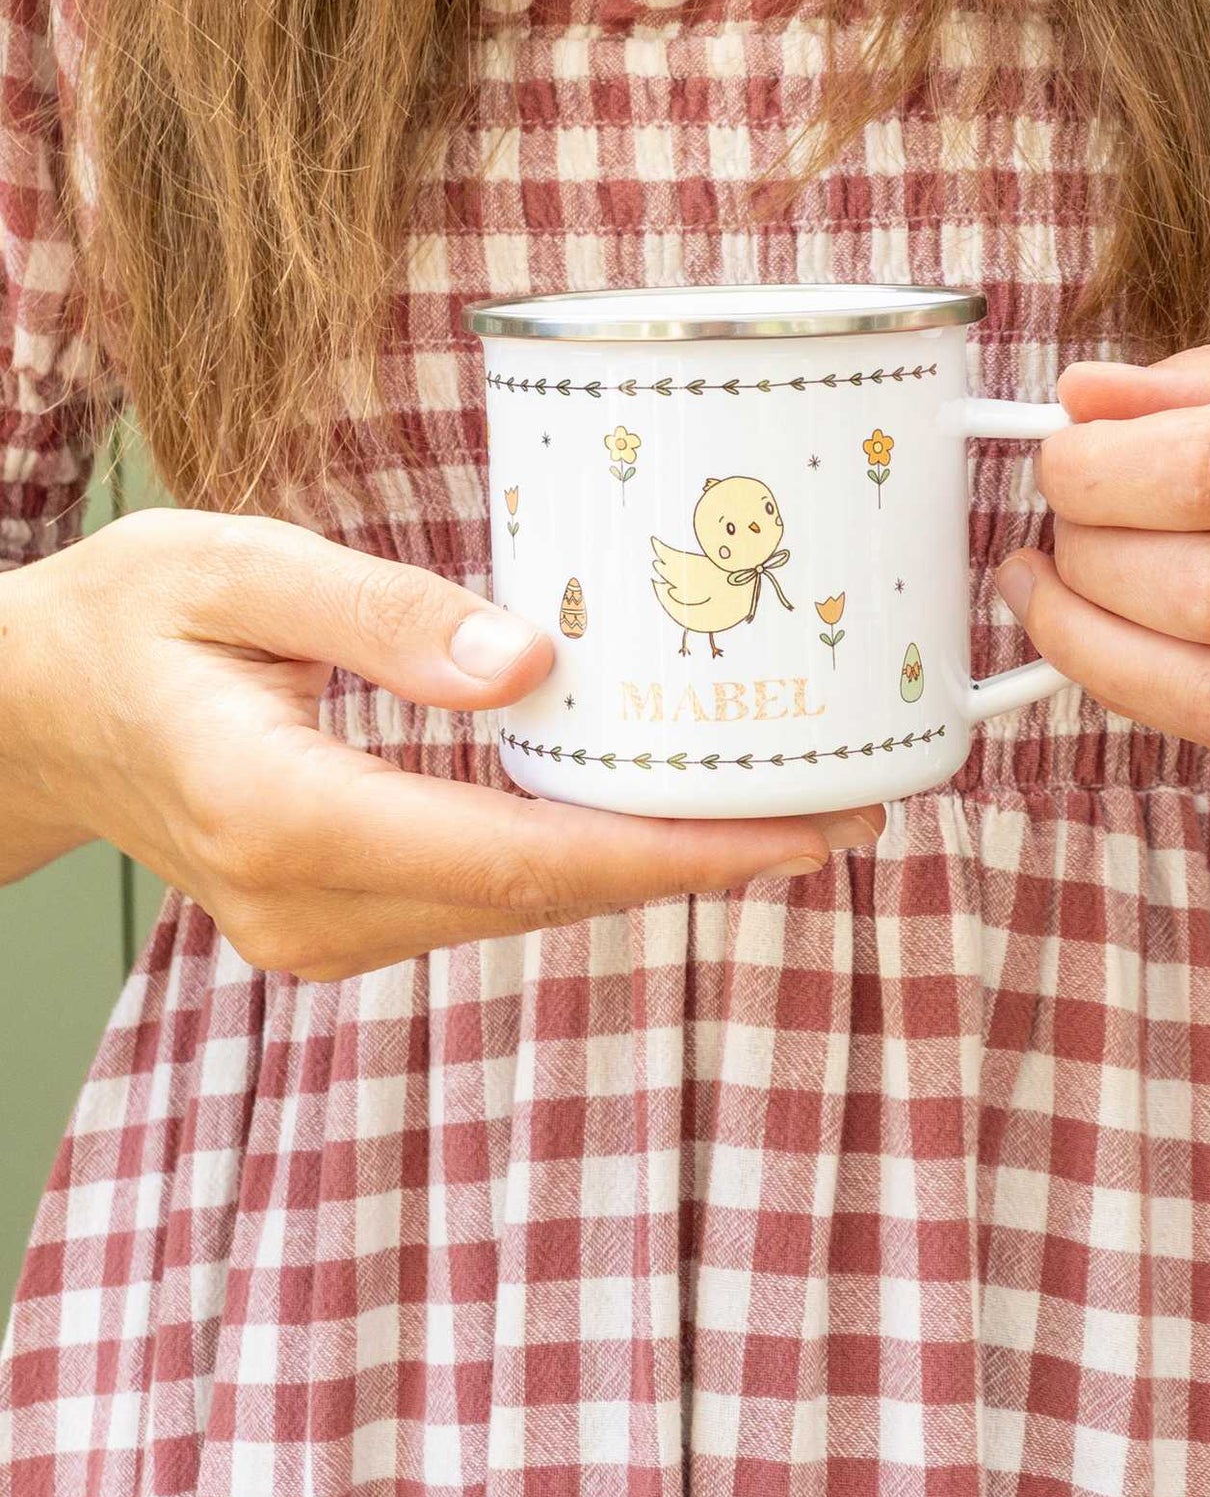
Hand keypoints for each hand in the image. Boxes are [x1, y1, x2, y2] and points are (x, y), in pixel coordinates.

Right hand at [0, 509, 881, 977]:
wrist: (32, 714)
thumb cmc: (122, 621)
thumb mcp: (235, 567)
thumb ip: (383, 616)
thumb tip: (532, 664)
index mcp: (282, 811)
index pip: (516, 856)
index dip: (670, 854)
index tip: (797, 833)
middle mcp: (307, 902)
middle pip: (543, 898)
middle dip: (697, 864)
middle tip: (841, 809)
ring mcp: (318, 930)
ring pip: (522, 909)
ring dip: (650, 869)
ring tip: (779, 812)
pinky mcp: (333, 920)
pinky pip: (485, 899)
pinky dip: (580, 864)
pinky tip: (655, 819)